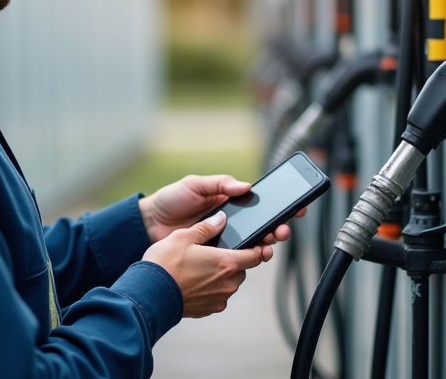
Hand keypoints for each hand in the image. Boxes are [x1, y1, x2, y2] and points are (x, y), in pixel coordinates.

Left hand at [139, 174, 297, 246]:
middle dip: (277, 230)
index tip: (296, 210)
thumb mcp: (196, 184)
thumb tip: (246, 186)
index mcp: (231, 204)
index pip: (261, 206)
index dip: (280, 208)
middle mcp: (232, 222)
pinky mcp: (214, 255)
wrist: (150, 222)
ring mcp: (225, 240)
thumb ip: (220, 184)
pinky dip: (247, 261)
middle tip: (281, 232)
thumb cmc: (172, 199)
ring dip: (266, 246)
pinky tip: (252, 259)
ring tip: (268, 248)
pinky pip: (234, 259)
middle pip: (263, 228)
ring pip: (253, 245)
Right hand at [142, 211, 261, 317]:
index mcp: (226, 263)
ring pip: (229, 284)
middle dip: (234, 262)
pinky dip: (210, 289)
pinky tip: (194, 282)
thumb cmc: (165, 264)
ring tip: (200, 268)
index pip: (256, 256)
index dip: (256, 249)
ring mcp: (218, 299)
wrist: (148, 294)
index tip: (254, 246)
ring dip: (222, 276)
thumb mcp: (184, 236)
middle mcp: (227, 283)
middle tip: (215, 254)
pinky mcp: (208, 310)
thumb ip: (207, 227)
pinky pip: (217, 296)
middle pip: (242, 270)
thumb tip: (221, 219)